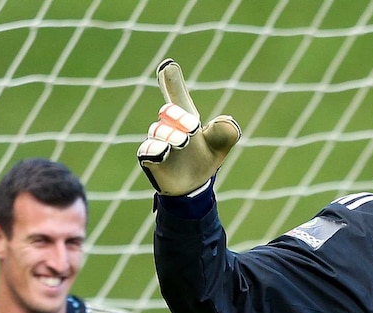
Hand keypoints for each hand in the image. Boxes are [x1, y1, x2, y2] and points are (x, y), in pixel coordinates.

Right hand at [137, 59, 240, 195]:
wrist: (194, 187)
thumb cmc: (204, 159)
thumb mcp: (219, 144)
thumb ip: (225, 131)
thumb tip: (226, 121)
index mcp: (184, 118)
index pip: (176, 96)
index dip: (171, 81)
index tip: (168, 65)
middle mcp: (168, 126)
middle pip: (168, 112)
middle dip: (179, 116)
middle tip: (193, 129)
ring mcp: (157, 142)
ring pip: (157, 131)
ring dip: (170, 134)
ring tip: (183, 142)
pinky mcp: (150, 161)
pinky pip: (146, 151)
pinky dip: (154, 149)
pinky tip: (164, 151)